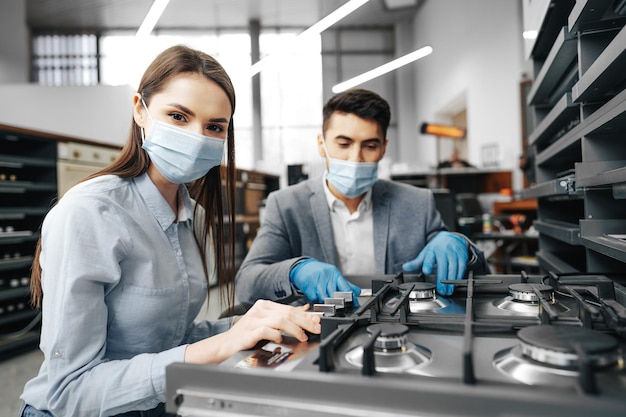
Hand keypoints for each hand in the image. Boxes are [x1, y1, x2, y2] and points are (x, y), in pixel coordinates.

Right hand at [185, 300, 320, 363]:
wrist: (226, 345)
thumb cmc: (247, 334)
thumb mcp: (268, 323)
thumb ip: (285, 316)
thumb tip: (306, 310)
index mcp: (265, 305)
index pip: (290, 309)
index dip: (306, 315)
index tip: (318, 321)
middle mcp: (259, 310)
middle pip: (287, 313)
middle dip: (304, 322)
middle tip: (315, 329)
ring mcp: (253, 320)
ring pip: (279, 320)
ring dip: (294, 329)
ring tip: (302, 336)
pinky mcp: (248, 332)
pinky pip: (266, 330)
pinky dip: (275, 335)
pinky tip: (281, 340)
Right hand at [290, 259, 360, 305]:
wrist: (303, 266)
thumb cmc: (320, 272)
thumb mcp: (334, 275)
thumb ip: (346, 284)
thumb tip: (357, 292)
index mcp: (335, 274)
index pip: (345, 287)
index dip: (351, 297)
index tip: (354, 304)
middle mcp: (326, 277)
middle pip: (334, 294)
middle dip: (338, 303)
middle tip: (339, 307)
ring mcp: (316, 281)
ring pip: (324, 297)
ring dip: (326, 303)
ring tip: (327, 303)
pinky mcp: (307, 286)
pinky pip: (314, 298)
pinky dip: (316, 301)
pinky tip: (317, 297)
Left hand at [402, 232, 467, 295]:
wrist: (451, 238)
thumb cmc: (437, 248)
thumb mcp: (425, 253)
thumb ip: (416, 262)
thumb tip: (405, 268)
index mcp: (432, 250)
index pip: (429, 257)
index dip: (428, 264)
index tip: (426, 271)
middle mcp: (443, 251)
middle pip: (443, 265)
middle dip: (442, 279)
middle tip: (441, 290)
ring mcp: (453, 253)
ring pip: (453, 268)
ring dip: (451, 281)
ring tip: (448, 290)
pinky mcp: (462, 256)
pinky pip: (461, 267)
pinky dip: (458, 276)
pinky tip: (455, 283)